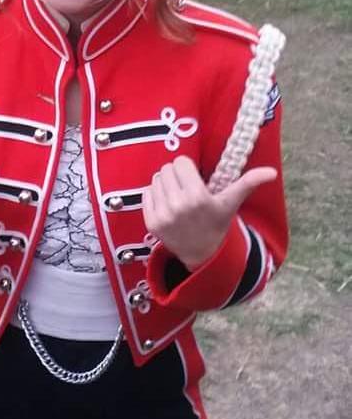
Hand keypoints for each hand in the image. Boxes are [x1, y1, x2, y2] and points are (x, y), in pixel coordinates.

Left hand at [142, 156, 276, 270]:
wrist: (202, 256)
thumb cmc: (217, 224)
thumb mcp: (231, 203)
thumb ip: (249, 183)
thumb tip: (272, 172)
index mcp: (197, 196)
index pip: (180, 162)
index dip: (187, 168)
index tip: (195, 178)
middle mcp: (178, 205)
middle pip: (166, 168)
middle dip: (176, 175)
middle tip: (186, 187)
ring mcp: (162, 214)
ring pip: (156, 179)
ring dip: (165, 184)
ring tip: (178, 196)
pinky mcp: (151, 222)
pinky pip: (147, 193)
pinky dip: (155, 195)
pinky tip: (168, 205)